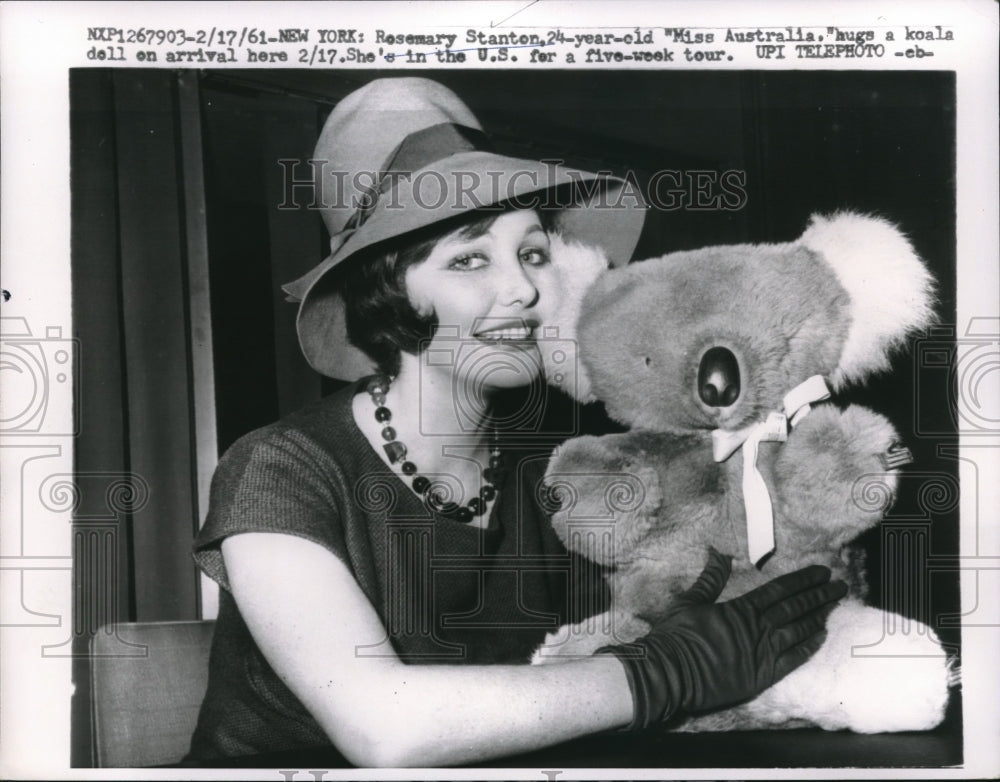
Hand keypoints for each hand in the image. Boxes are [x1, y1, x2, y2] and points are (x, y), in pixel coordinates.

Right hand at [598, 549, 846, 730]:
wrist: (670, 673)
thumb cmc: (676, 636)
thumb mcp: (690, 600)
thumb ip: (710, 578)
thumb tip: (717, 553)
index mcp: (741, 608)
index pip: (780, 589)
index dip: (804, 580)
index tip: (823, 572)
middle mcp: (757, 628)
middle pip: (796, 608)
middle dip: (820, 596)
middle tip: (840, 586)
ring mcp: (762, 653)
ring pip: (799, 632)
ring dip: (819, 618)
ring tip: (835, 607)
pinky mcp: (761, 676)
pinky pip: (792, 660)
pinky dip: (808, 647)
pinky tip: (821, 637)